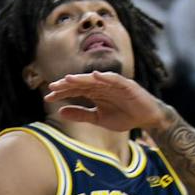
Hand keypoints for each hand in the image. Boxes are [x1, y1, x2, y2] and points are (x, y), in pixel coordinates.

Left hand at [43, 70, 167, 133]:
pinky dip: (105, 77)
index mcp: (95, 93)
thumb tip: (59, 112)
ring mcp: (114, 84)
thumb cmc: (123, 116)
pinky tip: (95, 76)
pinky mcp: (126, 85)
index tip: (48, 97)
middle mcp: (102, 85)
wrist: (146, 118)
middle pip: (82, 83)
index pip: (76, 90)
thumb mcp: (99, 118)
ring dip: (82, 79)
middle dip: (67, 85)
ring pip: (95, 80)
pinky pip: (115, 79)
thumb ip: (81, 114)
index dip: (62, 93)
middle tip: (53, 87)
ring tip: (68, 79)